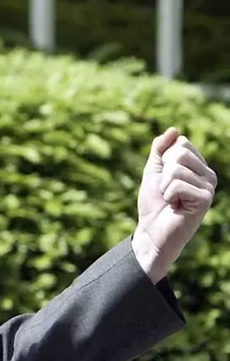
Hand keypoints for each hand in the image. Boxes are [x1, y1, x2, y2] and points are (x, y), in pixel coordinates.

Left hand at [132, 127, 216, 282]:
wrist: (151, 230)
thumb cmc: (153, 202)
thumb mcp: (153, 170)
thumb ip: (160, 149)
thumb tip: (174, 130)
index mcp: (198, 165)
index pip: (181, 143)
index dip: (164, 160)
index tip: (164, 178)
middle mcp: (208, 174)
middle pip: (180, 153)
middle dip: (164, 172)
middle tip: (167, 190)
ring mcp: (209, 187)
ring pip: (177, 168)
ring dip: (165, 186)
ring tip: (171, 199)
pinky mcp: (206, 199)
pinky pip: (177, 184)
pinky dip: (168, 195)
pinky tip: (175, 206)